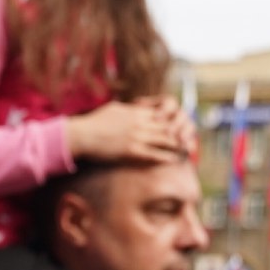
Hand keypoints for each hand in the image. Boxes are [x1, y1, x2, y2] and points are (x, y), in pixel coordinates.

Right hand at [66, 98, 191, 166]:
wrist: (80, 135)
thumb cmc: (93, 123)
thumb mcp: (114, 109)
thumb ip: (129, 109)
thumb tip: (136, 108)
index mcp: (136, 112)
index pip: (163, 114)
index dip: (174, 122)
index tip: (181, 129)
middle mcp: (140, 123)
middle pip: (168, 126)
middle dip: (180, 134)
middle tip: (189, 142)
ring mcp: (136, 137)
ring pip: (165, 140)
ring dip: (178, 146)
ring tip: (186, 152)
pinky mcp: (131, 151)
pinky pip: (155, 155)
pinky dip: (167, 157)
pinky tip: (174, 161)